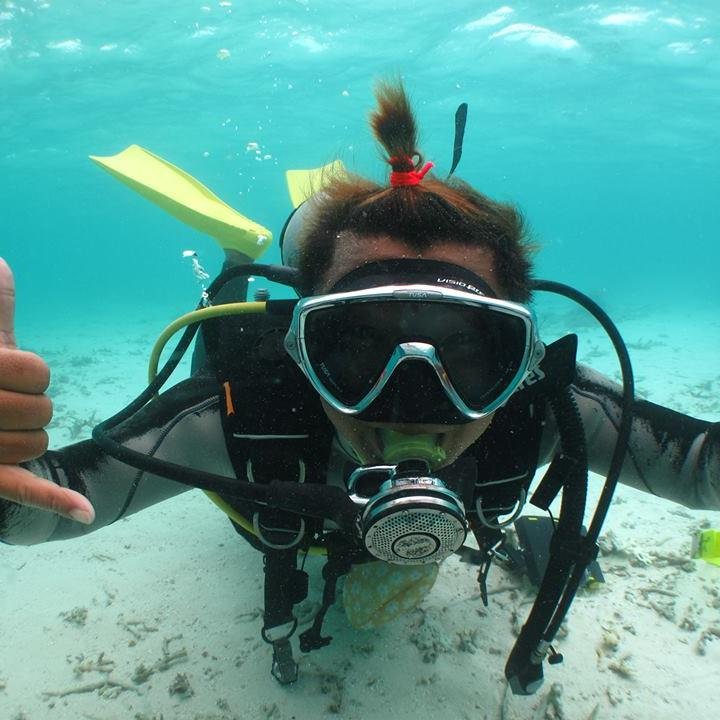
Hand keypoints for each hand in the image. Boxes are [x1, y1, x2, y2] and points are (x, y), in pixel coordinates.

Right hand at [0, 258, 94, 523]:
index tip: (4, 371)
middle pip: (43, 409)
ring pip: (37, 444)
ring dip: (24, 437)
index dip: (30, 372)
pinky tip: (85, 512)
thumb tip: (1, 265)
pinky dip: (55, 500)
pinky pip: (20, 489)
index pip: (36, 372)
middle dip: (28, 405)